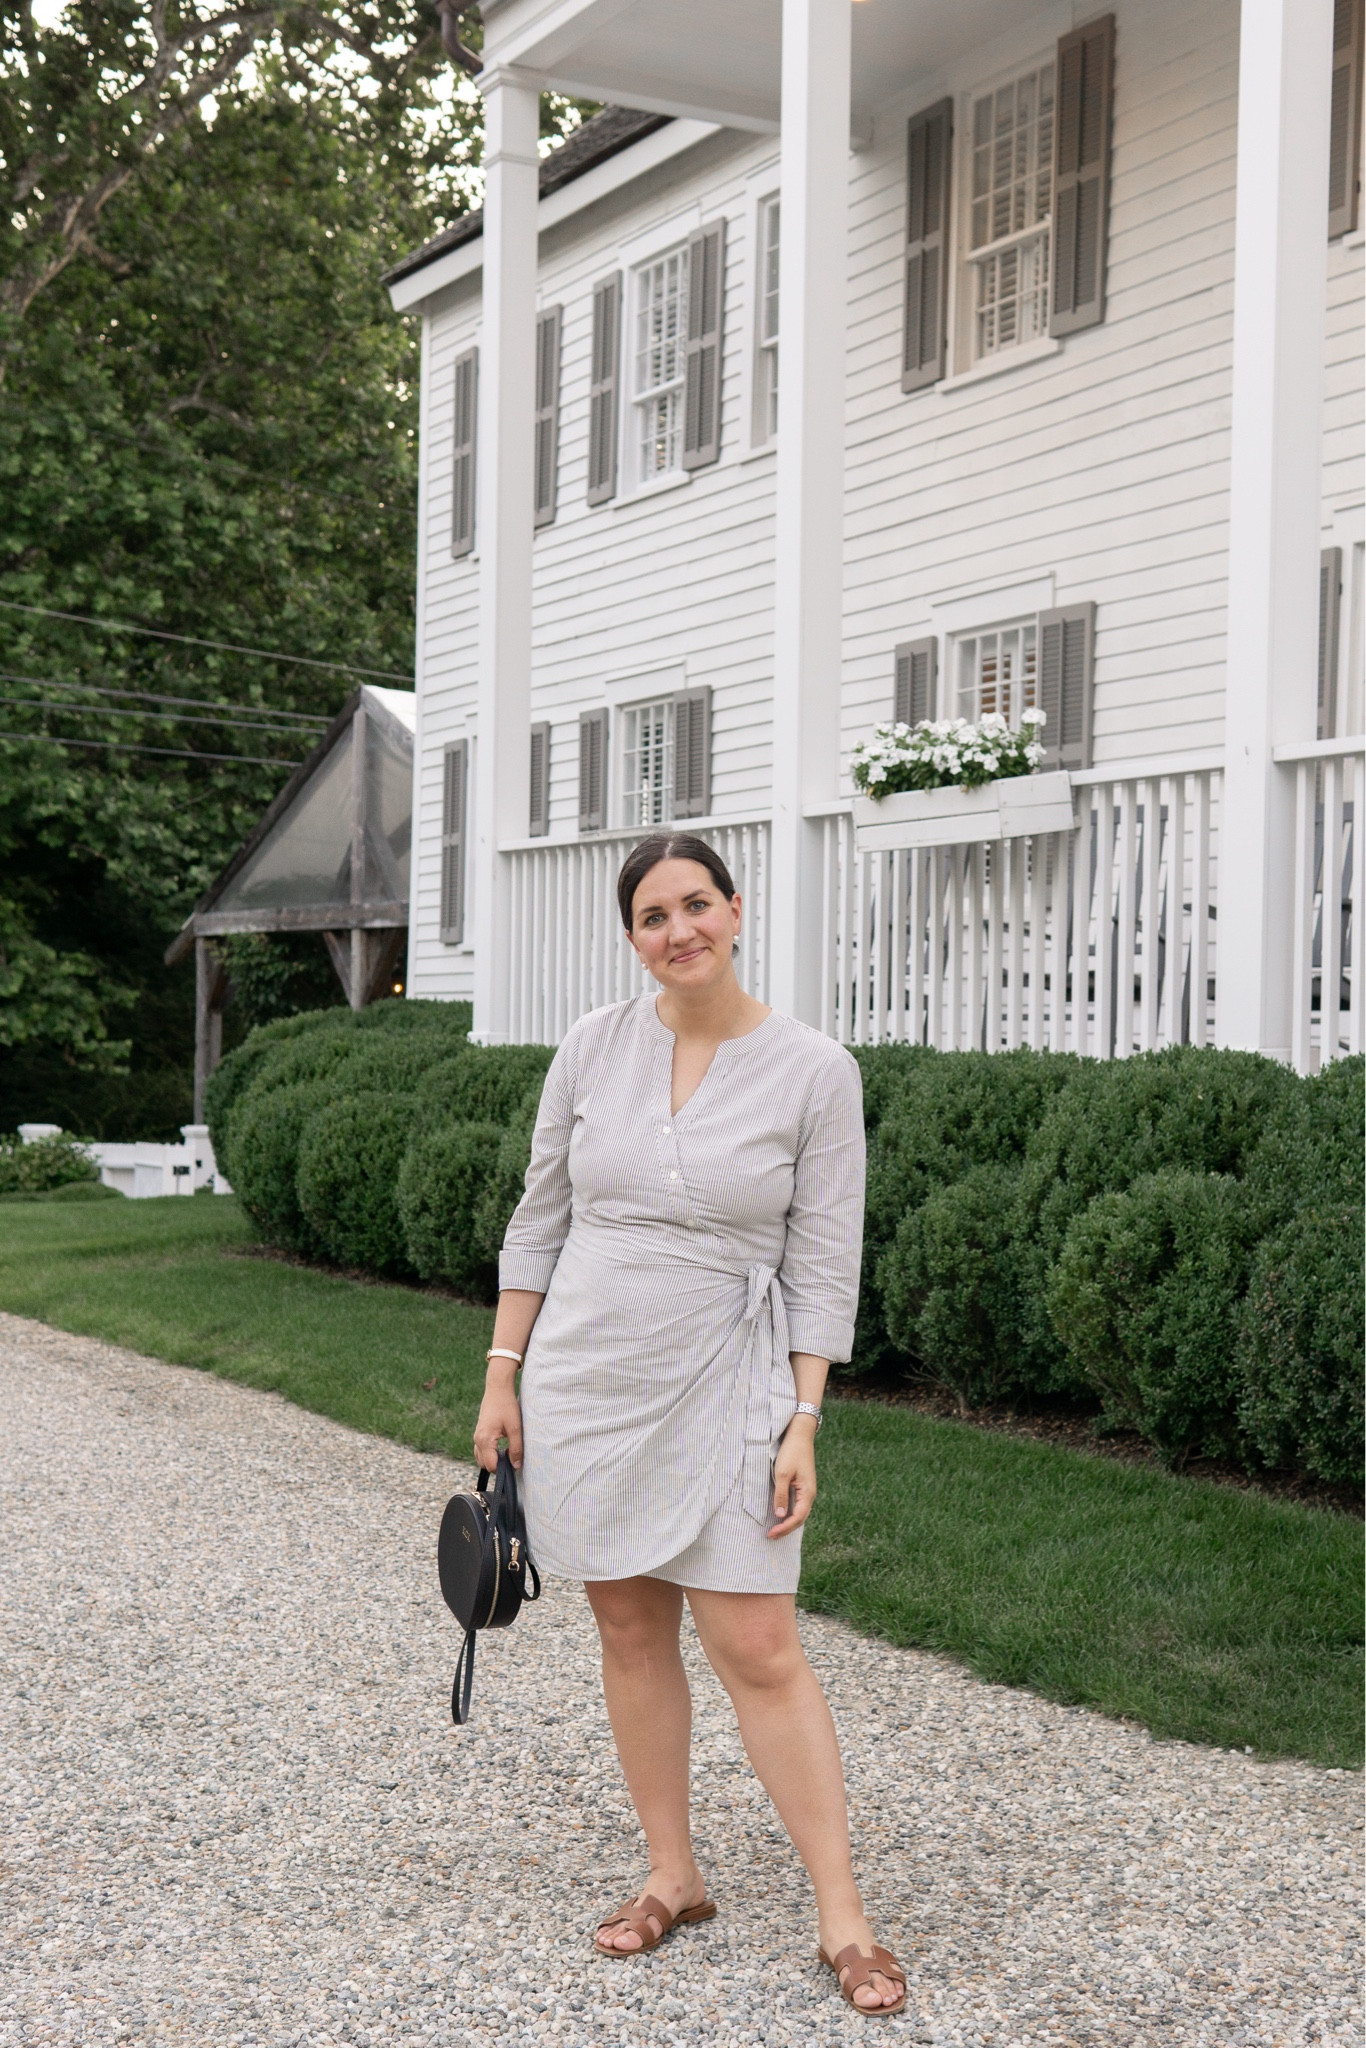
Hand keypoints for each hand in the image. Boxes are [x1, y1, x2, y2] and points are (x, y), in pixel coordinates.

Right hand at [473, 1377, 522, 1471]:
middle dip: (497, 1466)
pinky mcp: (479, 1433)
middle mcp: (477, 1440)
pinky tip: (502, 1446)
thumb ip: (516, 1448)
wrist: (497, 1389)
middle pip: (484, 1464)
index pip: (491, 1466)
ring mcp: (477, 1436)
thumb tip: (516, 1466)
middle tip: (512, 1457)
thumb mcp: (515, 1427)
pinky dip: (490, 1453)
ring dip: (493, 1460)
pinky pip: (481, 1450)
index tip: (515, 1464)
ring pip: (481, 1458)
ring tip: (508, 1452)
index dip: (503, 1469)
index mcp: (485, 1440)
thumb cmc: (507, 1406)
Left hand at [768, 1416, 816, 1537]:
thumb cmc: (791, 1452)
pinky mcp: (802, 1485)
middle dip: (786, 1529)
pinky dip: (789, 1513)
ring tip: (775, 1529)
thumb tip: (780, 1514)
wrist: (800, 1434)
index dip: (784, 1528)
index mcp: (808, 1493)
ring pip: (799, 1512)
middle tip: (771, 1536)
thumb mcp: (782, 1474)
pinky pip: (797, 1504)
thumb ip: (781, 1495)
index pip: (797, 1518)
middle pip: (800, 1518)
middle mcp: (810, 1494)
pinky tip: (781, 1514)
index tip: (771, 1534)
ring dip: (788, 1522)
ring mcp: (807, 1490)